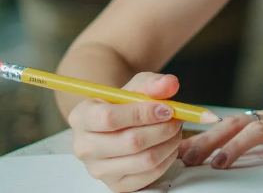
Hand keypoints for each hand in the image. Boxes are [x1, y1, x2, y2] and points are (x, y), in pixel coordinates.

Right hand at [68, 73, 183, 192]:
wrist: (119, 125)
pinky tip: (169, 145)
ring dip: (169, 143)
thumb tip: (170, 84)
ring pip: (145, 160)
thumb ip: (153, 83)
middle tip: (177, 119)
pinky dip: (168, 158)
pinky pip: (150, 174)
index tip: (167, 108)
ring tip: (175, 131)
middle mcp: (83, 147)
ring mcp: (98, 169)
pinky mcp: (116, 185)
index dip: (143, 113)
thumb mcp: (137, 86)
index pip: (109, 118)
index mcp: (81, 117)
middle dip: (163, 129)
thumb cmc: (126, 104)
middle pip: (131, 142)